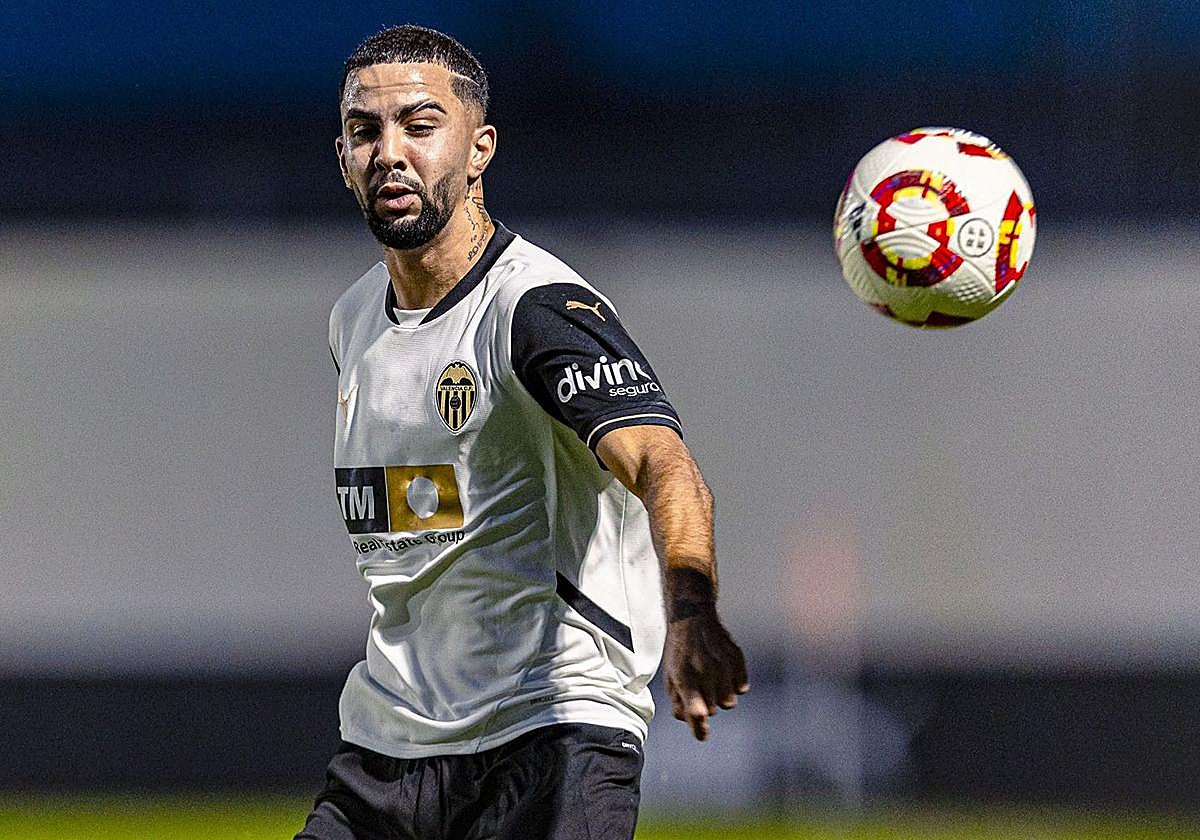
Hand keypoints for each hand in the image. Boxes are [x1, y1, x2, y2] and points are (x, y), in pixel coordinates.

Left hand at [663, 607, 748, 740]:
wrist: (692, 616)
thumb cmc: (678, 650)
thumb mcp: (670, 675)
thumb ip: (679, 701)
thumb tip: (694, 724)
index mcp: (684, 676)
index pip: (696, 710)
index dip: (699, 726)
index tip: (702, 735)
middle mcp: (705, 671)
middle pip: (713, 710)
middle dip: (706, 705)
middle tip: (699, 688)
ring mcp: (723, 664)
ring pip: (729, 702)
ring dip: (721, 697)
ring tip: (712, 681)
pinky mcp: (736, 659)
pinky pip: (742, 688)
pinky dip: (734, 686)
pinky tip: (724, 673)